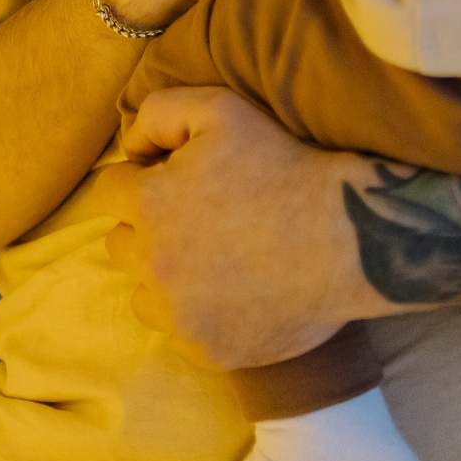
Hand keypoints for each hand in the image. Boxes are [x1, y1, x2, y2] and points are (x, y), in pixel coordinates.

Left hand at [96, 87, 377, 367]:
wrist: (351, 238)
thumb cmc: (286, 166)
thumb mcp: (220, 109)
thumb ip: (159, 113)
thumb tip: (131, 147)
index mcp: (149, 206)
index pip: (110, 192)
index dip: (141, 181)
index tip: (176, 181)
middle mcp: (153, 266)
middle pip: (121, 246)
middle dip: (147, 229)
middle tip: (197, 219)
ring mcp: (180, 315)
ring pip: (143, 296)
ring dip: (164, 278)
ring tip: (212, 261)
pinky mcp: (208, 351)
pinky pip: (181, 333)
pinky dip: (197, 316)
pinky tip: (234, 294)